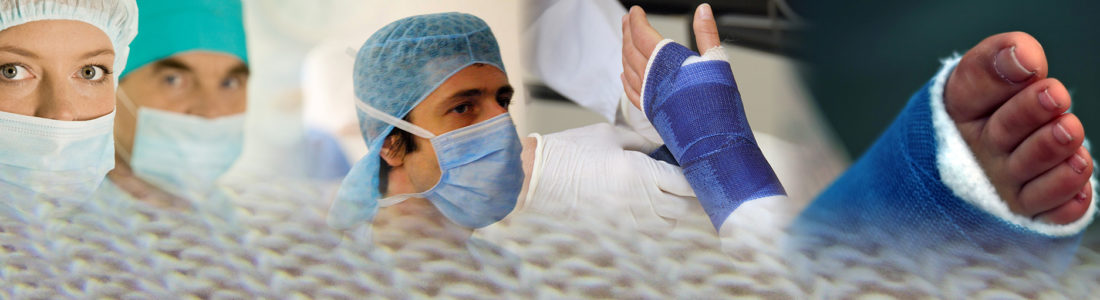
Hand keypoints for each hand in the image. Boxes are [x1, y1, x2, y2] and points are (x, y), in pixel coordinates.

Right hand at [523, 123, 696, 228]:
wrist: (537, 179)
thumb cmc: (571, 152)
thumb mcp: (610, 135)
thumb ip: (642, 141)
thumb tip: (662, 147)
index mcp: (642, 173)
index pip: (686, 183)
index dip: (697, 176)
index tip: (698, 168)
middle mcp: (640, 201)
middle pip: (684, 207)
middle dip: (690, 194)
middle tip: (686, 181)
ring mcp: (629, 220)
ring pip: (669, 223)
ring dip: (674, 210)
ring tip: (666, 194)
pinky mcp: (617, 231)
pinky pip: (649, 233)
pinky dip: (655, 222)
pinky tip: (648, 207)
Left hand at [621, 4, 722, 109]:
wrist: (714, 140)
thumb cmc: (718, 104)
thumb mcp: (716, 62)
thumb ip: (707, 33)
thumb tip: (702, 10)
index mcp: (666, 64)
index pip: (643, 36)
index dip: (637, 21)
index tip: (635, 11)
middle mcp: (652, 80)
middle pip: (631, 50)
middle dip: (628, 33)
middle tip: (627, 20)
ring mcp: (649, 97)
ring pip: (628, 69)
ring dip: (625, 52)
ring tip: (626, 41)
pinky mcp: (650, 112)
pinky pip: (631, 91)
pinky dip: (626, 79)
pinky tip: (624, 74)